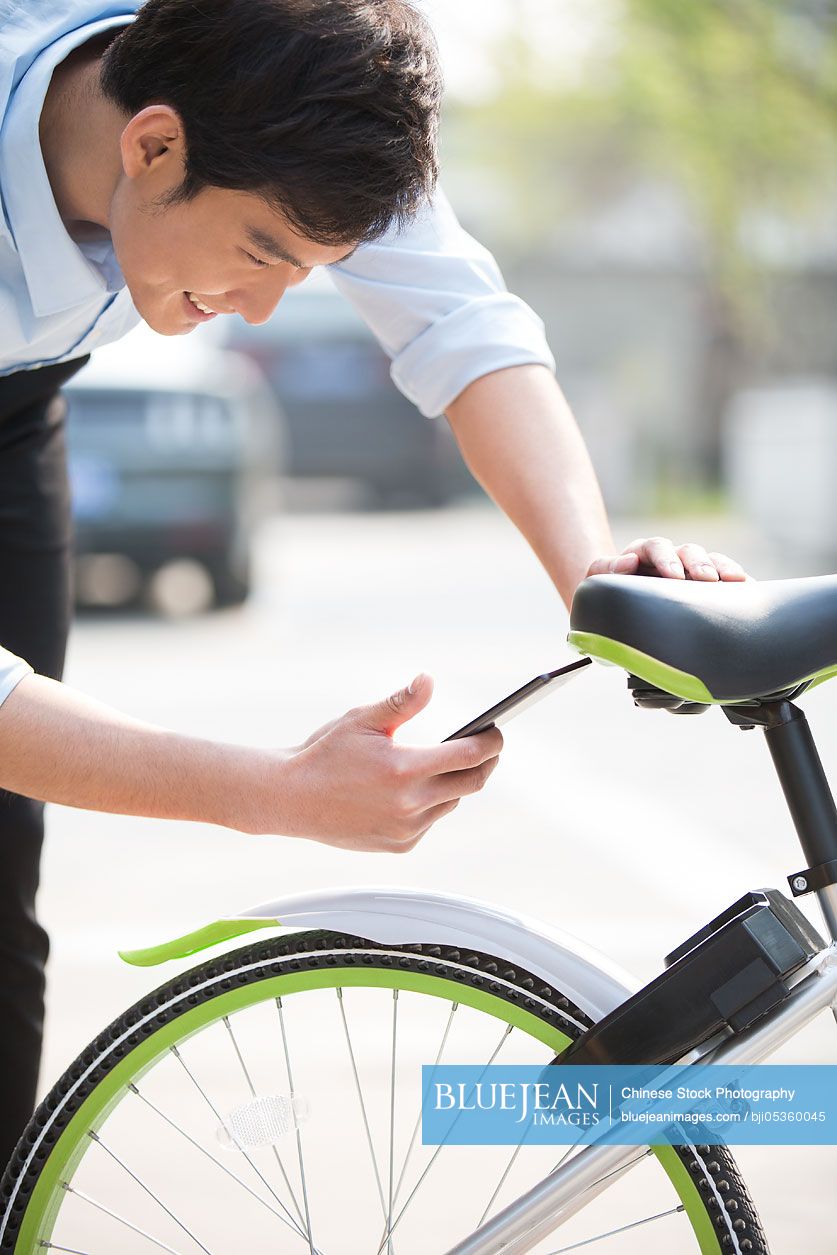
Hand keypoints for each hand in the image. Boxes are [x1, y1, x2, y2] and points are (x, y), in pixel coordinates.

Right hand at [260, 673, 502, 852]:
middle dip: (484, 762)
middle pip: (471, 782)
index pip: (469, 755)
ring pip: (451, 802)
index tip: (497, 731)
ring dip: (454, 783)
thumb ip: (401, 702)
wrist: (290, 799)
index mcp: (404, 769)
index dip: (492, 742)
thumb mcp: (361, 720)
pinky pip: (430, 821)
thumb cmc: (324, 754)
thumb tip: (428, 680)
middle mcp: (410, 804)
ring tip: (446, 762)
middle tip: (486, 746)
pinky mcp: (399, 845)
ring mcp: (406, 829)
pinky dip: (430, 804)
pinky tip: (413, 788)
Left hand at [585, 537, 749, 581]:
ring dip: (724, 569)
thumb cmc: (606, 595)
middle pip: (688, 551)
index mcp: (642, 554)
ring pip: (711, 562)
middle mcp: (671, 558)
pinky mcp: (706, 587)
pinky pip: (726, 580)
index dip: (665, 558)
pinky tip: (752, 590)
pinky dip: (739, 583)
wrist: (617, 610)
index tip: (673, 575)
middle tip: (706, 579)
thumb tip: (627, 562)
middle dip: (699, 563)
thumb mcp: (596, 582)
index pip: (655, 547)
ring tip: (737, 581)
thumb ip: (605, 570)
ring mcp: (691, 570)